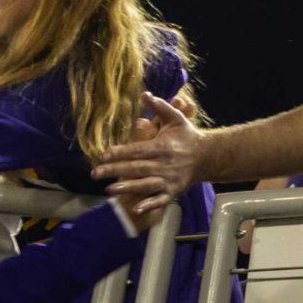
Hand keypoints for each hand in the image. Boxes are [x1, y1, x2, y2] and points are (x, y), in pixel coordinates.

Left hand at [94, 93, 199, 216]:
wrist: (207, 157)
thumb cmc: (187, 136)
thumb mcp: (176, 118)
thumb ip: (159, 107)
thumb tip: (144, 94)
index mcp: (163, 146)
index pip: (137, 150)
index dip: (120, 152)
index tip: (102, 154)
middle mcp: (165, 164)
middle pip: (137, 168)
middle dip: (115, 171)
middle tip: (95, 173)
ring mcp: (169, 179)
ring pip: (146, 184)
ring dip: (128, 188)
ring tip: (109, 189)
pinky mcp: (173, 191)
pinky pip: (160, 199)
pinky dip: (149, 205)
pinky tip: (136, 209)